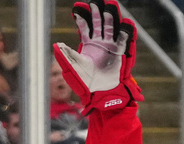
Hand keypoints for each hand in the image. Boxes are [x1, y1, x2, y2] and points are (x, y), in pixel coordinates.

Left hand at [54, 0, 142, 114]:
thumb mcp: (73, 69)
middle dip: (98, 12)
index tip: (78, 6)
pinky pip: (125, 41)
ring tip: (110, 6)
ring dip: (112, 17)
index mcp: (88, 45)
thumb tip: (57, 45)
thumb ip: (66, 56)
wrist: (100, 96)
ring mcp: (111, 48)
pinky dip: (126, 32)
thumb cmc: (85, 85)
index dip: (82, 16)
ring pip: (112, 28)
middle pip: (99, 23)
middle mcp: (100, 43)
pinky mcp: (121, 55)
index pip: (85, 26)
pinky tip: (125, 23)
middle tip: (96, 1)